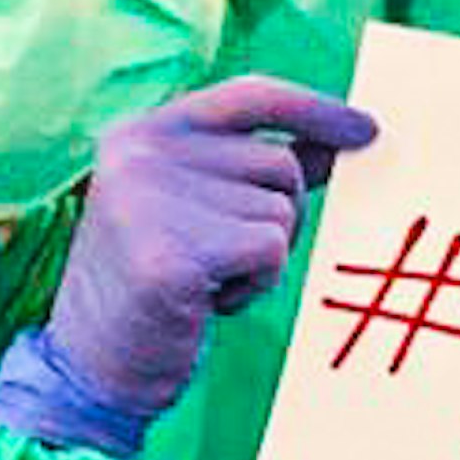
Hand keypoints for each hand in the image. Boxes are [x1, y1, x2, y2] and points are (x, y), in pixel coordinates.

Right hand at [0, 77, 378, 456]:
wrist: (93, 364)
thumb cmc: (158, 284)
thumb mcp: (201, 209)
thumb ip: (255, 170)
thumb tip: (336, 142)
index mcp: (141, 132)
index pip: (250, 95)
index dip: (316, 109)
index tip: (367, 130)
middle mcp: (141, 154)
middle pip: (280, 163)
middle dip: (278, 216)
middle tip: (222, 258)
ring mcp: (149, 199)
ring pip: (282, 211)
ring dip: (263, 257)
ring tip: (206, 280)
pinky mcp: (170, 253)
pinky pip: (271, 250)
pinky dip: (258, 283)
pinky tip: (208, 302)